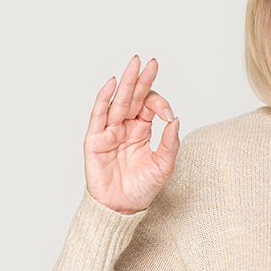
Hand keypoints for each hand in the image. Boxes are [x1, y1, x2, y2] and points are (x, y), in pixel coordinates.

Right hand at [83, 56, 179, 214]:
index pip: (149, 106)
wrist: (122, 208)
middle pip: (134, 97)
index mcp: (141, 129)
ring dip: (126, 82)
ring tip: (134, 64)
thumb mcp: (164, 166)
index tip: (168, 115)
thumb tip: (175, 119)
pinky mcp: (95, 141)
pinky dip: (104, 99)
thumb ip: (170, 143)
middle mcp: (125, 126)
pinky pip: (98, 116)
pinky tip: (112, 84)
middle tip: (151, 62)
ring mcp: (109, 132)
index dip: (160, 105)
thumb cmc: (141, 188)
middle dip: (142, 79)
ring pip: (118, 101)